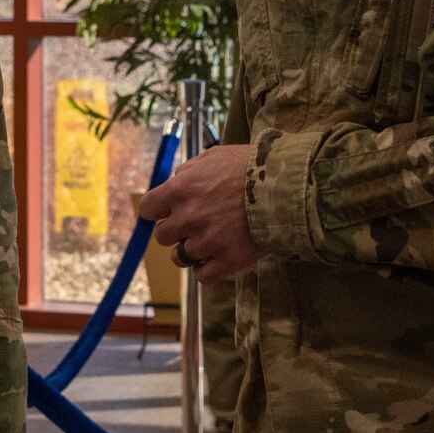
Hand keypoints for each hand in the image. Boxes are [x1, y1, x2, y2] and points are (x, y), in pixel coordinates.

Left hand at [139, 143, 258, 282]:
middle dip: (176, 230)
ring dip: (190, 251)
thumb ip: (188, 172)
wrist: (285, 186)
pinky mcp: (226, 261)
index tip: (167, 211)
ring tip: (210, 240)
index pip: (148, 209)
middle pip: (162, 236)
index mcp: (179, 191)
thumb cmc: (249, 166)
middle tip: (196, 223)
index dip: (157, 210)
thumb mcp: (213, 157)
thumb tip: (174, 182)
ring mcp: (206, 242)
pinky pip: (202, 275)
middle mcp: (187, 218)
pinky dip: (207, 269)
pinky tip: (219, 257)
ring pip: (179, 258)